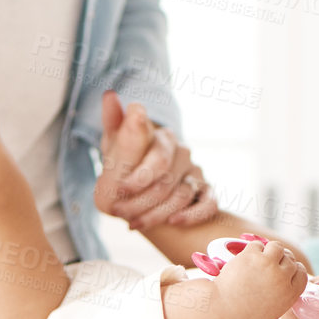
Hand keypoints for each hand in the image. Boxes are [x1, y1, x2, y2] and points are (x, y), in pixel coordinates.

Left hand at [94, 90, 217, 229]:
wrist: (139, 182)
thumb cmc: (126, 159)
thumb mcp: (115, 141)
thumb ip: (115, 122)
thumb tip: (109, 94)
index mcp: (163, 137)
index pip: (158, 158)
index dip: (139, 177)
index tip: (119, 188)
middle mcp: (182, 152)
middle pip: (167, 181)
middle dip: (141, 200)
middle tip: (117, 210)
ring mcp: (195, 172)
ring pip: (182, 196)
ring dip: (157, 214)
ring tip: (132, 223)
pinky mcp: (205, 190)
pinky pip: (209, 203)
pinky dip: (194, 214)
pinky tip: (174, 222)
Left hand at [209, 238, 306, 318]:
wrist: (222, 311)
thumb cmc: (244, 315)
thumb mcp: (272, 311)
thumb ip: (283, 294)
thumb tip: (287, 277)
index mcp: (289, 294)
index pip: (302, 273)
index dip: (295, 269)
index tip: (287, 268)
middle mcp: (281, 278)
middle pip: (290, 259)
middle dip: (281, 260)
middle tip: (270, 262)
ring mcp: (267, 265)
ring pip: (277, 247)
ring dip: (270, 250)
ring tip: (260, 257)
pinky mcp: (251, 256)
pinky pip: (258, 245)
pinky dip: (253, 250)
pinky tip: (246, 259)